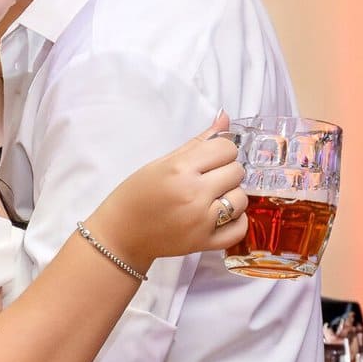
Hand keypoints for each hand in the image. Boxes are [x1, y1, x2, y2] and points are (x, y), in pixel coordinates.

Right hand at [95, 111, 247, 267]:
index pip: (226, 148)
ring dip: (231, 196)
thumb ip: (197, 143)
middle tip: (207, 180)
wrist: (120, 235)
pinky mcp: (204, 242)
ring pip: (241, 199)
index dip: (220, 151)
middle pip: (237, 171)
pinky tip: (220, 216)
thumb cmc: (135, 196)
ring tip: (211, 199)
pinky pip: (239, 228)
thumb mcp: (161, 163)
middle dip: (225, 172)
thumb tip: (225, 119)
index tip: (209, 160)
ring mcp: (201, 221)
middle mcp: (193, 194)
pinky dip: (235, 221)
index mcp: (180, 169)